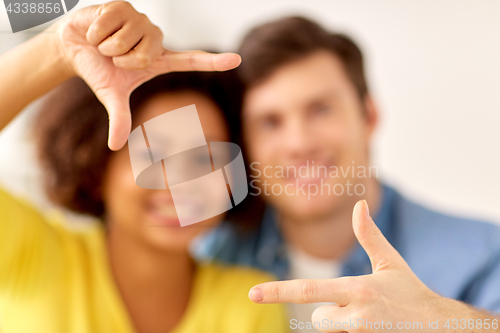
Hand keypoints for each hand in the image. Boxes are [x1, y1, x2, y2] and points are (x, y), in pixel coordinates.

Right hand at [49, 1, 240, 149]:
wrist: (75, 46)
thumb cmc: (99, 71)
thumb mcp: (111, 96)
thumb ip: (119, 118)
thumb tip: (115, 147)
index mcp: (159, 60)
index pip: (191, 61)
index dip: (213, 62)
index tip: (236, 60)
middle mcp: (155, 38)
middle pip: (144, 55)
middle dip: (120, 59)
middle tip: (113, 56)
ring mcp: (141, 20)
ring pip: (126, 38)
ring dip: (107, 44)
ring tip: (104, 42)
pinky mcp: (124, 6)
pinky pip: (110, 22)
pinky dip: (97, 31)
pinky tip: (97, 30)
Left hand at [248, 200, 468, 332]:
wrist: (440, 327)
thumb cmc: (410, 292)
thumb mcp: (390, 262)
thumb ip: (369, 235)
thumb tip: (359, 204)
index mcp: (358, 289)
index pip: (308, 290)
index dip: (278, 291)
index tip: (252, 294)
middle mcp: (356, 316)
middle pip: (316, 318)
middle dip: (328, 313)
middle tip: (359, 307)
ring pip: (331, 329)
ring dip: (343, 324)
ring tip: (370, 319)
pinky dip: (352, 331)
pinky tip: (373, 327)